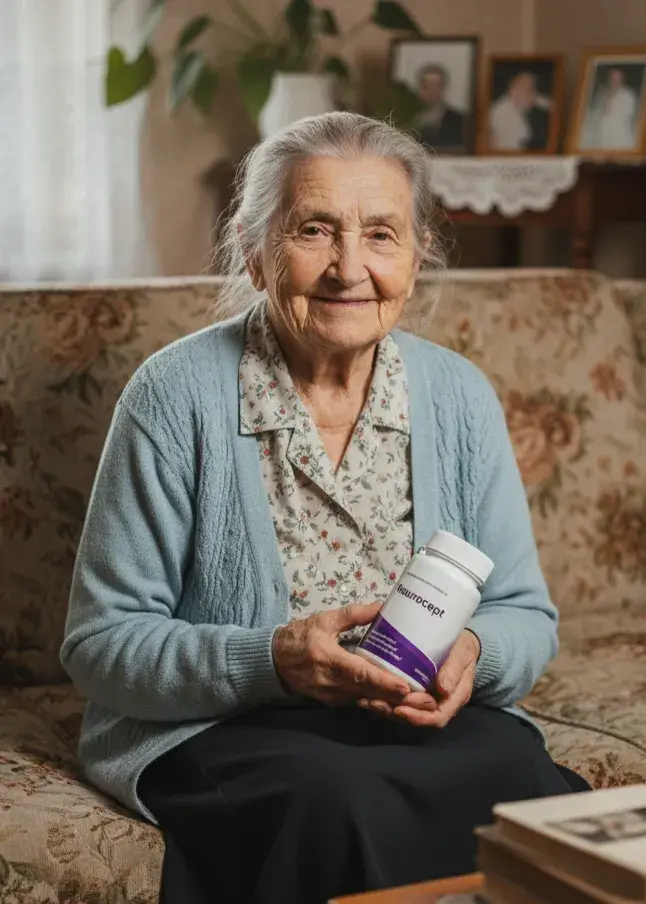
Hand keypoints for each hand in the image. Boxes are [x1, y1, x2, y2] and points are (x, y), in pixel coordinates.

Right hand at [272, 603, 410, 707]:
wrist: (274, 660)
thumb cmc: (300, 636)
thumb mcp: (325, 619)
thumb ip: (354, 614)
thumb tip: (383, 606)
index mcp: (327, 658)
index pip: (360, 673)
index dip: (383, 681)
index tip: (405, 687)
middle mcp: (330, 682)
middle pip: (367, 691)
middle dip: (395, 696)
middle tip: (423, 698)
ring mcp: (330, 695)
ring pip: (364, 699)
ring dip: (388, 701)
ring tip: (415, 700)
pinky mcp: (331, 701)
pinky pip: (357, 700)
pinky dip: (375, 700)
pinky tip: (394, 697)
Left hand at [359, 629, 480, 727]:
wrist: (459, 641)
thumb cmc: (462, 647)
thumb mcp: (462, 654)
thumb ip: (453, 670)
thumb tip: (443, 689)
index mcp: (453, 698)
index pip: (436, 717)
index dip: (418, 718)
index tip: (400, 710)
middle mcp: (438, 703)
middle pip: (417, 717)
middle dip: (395, 713)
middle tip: (374, 704)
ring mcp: (424, 697)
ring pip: (405, 710)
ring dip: (386, 708)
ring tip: (366, 700)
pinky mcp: (413, 689)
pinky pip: (399, 699)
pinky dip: (384, 698)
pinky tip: (368, 692)